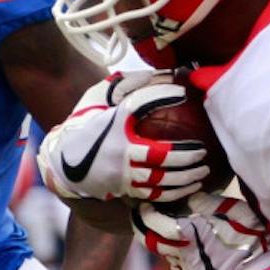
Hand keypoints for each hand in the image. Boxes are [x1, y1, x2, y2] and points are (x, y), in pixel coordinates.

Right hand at [37, 71, 211, 203]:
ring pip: (160, 179)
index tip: (183, 92)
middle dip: (185, 155)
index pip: (139, 104)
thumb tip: (158, 74)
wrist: (66, 162)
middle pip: (159, 155)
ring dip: (185, 176)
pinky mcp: (125, 189)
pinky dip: (176, 192)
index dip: (161, 95)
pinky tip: (192, 186)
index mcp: (114, 124)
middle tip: (203, 150)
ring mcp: (122, 173)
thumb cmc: (92, 128)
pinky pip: (155, 195)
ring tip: (203, 170)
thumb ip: (125, 87)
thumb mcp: (102, 103)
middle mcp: (119, 150)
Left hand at [133, 193, 269, 269]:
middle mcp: (182, 252)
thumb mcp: (234, 210)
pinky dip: (173, 255)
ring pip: (163, 254)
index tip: (144, 205)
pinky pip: (176, 266)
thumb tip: (190, 198)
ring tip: (164, 230)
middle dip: (143, 229)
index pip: (153, 223)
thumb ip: (208, 202)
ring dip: (159, 242)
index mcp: (188, 233)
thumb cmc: (251, 236)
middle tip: (143, 218)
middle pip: (150, 242)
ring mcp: (189, 269)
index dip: (145, 213)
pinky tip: (181, 248)